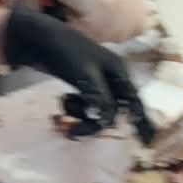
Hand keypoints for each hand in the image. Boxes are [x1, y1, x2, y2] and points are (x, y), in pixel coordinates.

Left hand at [4, 8, 152, 143]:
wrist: (38, 39)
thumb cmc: (65, 52)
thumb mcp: (85, 76)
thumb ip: (99, 98)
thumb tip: (108, 121)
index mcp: (118, 71)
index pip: (134, 100)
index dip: (141, 121)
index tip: (144, 143)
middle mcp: (111, 77)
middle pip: (113, 109)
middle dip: (95, 122)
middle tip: (74, 132)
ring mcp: (96, 80)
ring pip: (98, 109)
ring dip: (82, 114)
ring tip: (64, 104)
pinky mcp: (82, 84)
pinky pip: (86, 105)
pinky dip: (75, 108)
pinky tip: (63, 100)